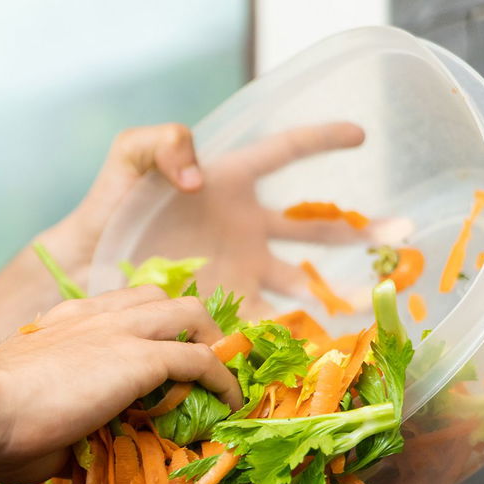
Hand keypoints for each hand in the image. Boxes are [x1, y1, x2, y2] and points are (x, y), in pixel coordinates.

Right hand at [0, 286, 240, 483]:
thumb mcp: (33, 424)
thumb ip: (66, 433)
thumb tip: (78, 458)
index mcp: (63, 324)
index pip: (123, 308)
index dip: (150, 331)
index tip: (164, 361)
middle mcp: (94, 315)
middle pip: (162, 298)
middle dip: (192, 327)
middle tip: (203, 365)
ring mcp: (118, 331)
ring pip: (190, 314)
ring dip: (212, 345)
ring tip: (224, 381)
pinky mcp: (138, 357)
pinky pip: (199, 360)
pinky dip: (221, 380)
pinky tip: (231, 403)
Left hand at [44, 122, 396, 316]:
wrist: (82, 265)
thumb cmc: (108, 207)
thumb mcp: (130, 157)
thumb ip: (164, 142)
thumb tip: (200, 177)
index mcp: (229, 184)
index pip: (283, 154)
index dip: (321, 141)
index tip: (360, 133)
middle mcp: (244, 229)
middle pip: (313, 228)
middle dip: (359, 231)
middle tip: (401, 235)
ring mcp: (238, 271)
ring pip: (300, 282)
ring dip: (335, 292)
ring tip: (374, 299)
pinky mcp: (223, 308)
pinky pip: (265, 323)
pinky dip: (291, 336)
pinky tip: (319, 349)